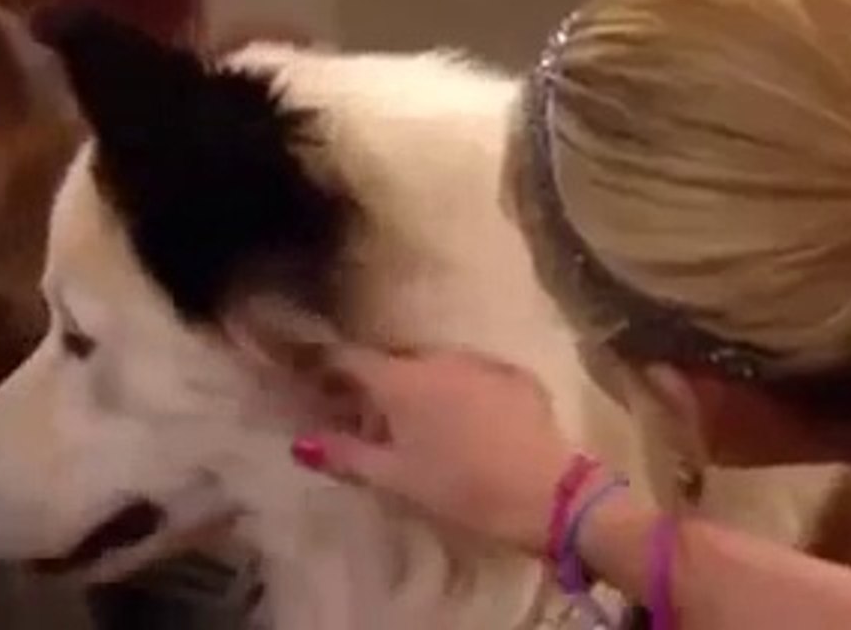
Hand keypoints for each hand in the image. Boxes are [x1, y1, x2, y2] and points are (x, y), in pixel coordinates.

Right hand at [290, 345, 578, 552]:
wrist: (549, 494)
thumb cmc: (462, 490)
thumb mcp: (397, 479)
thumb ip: (346, 456)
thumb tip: (301, 442)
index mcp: (400, 380)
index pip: (346, 358)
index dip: (322, 368)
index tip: (310, 384)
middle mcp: (436, 357)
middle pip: (390, 362)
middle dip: (371, 384)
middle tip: (362, 418)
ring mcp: (480, 361)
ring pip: (432, 366)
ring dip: (416, 387)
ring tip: (415, 425)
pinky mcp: (515, 375)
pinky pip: (471, 375)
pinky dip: (457, 391)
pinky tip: (463, 422)